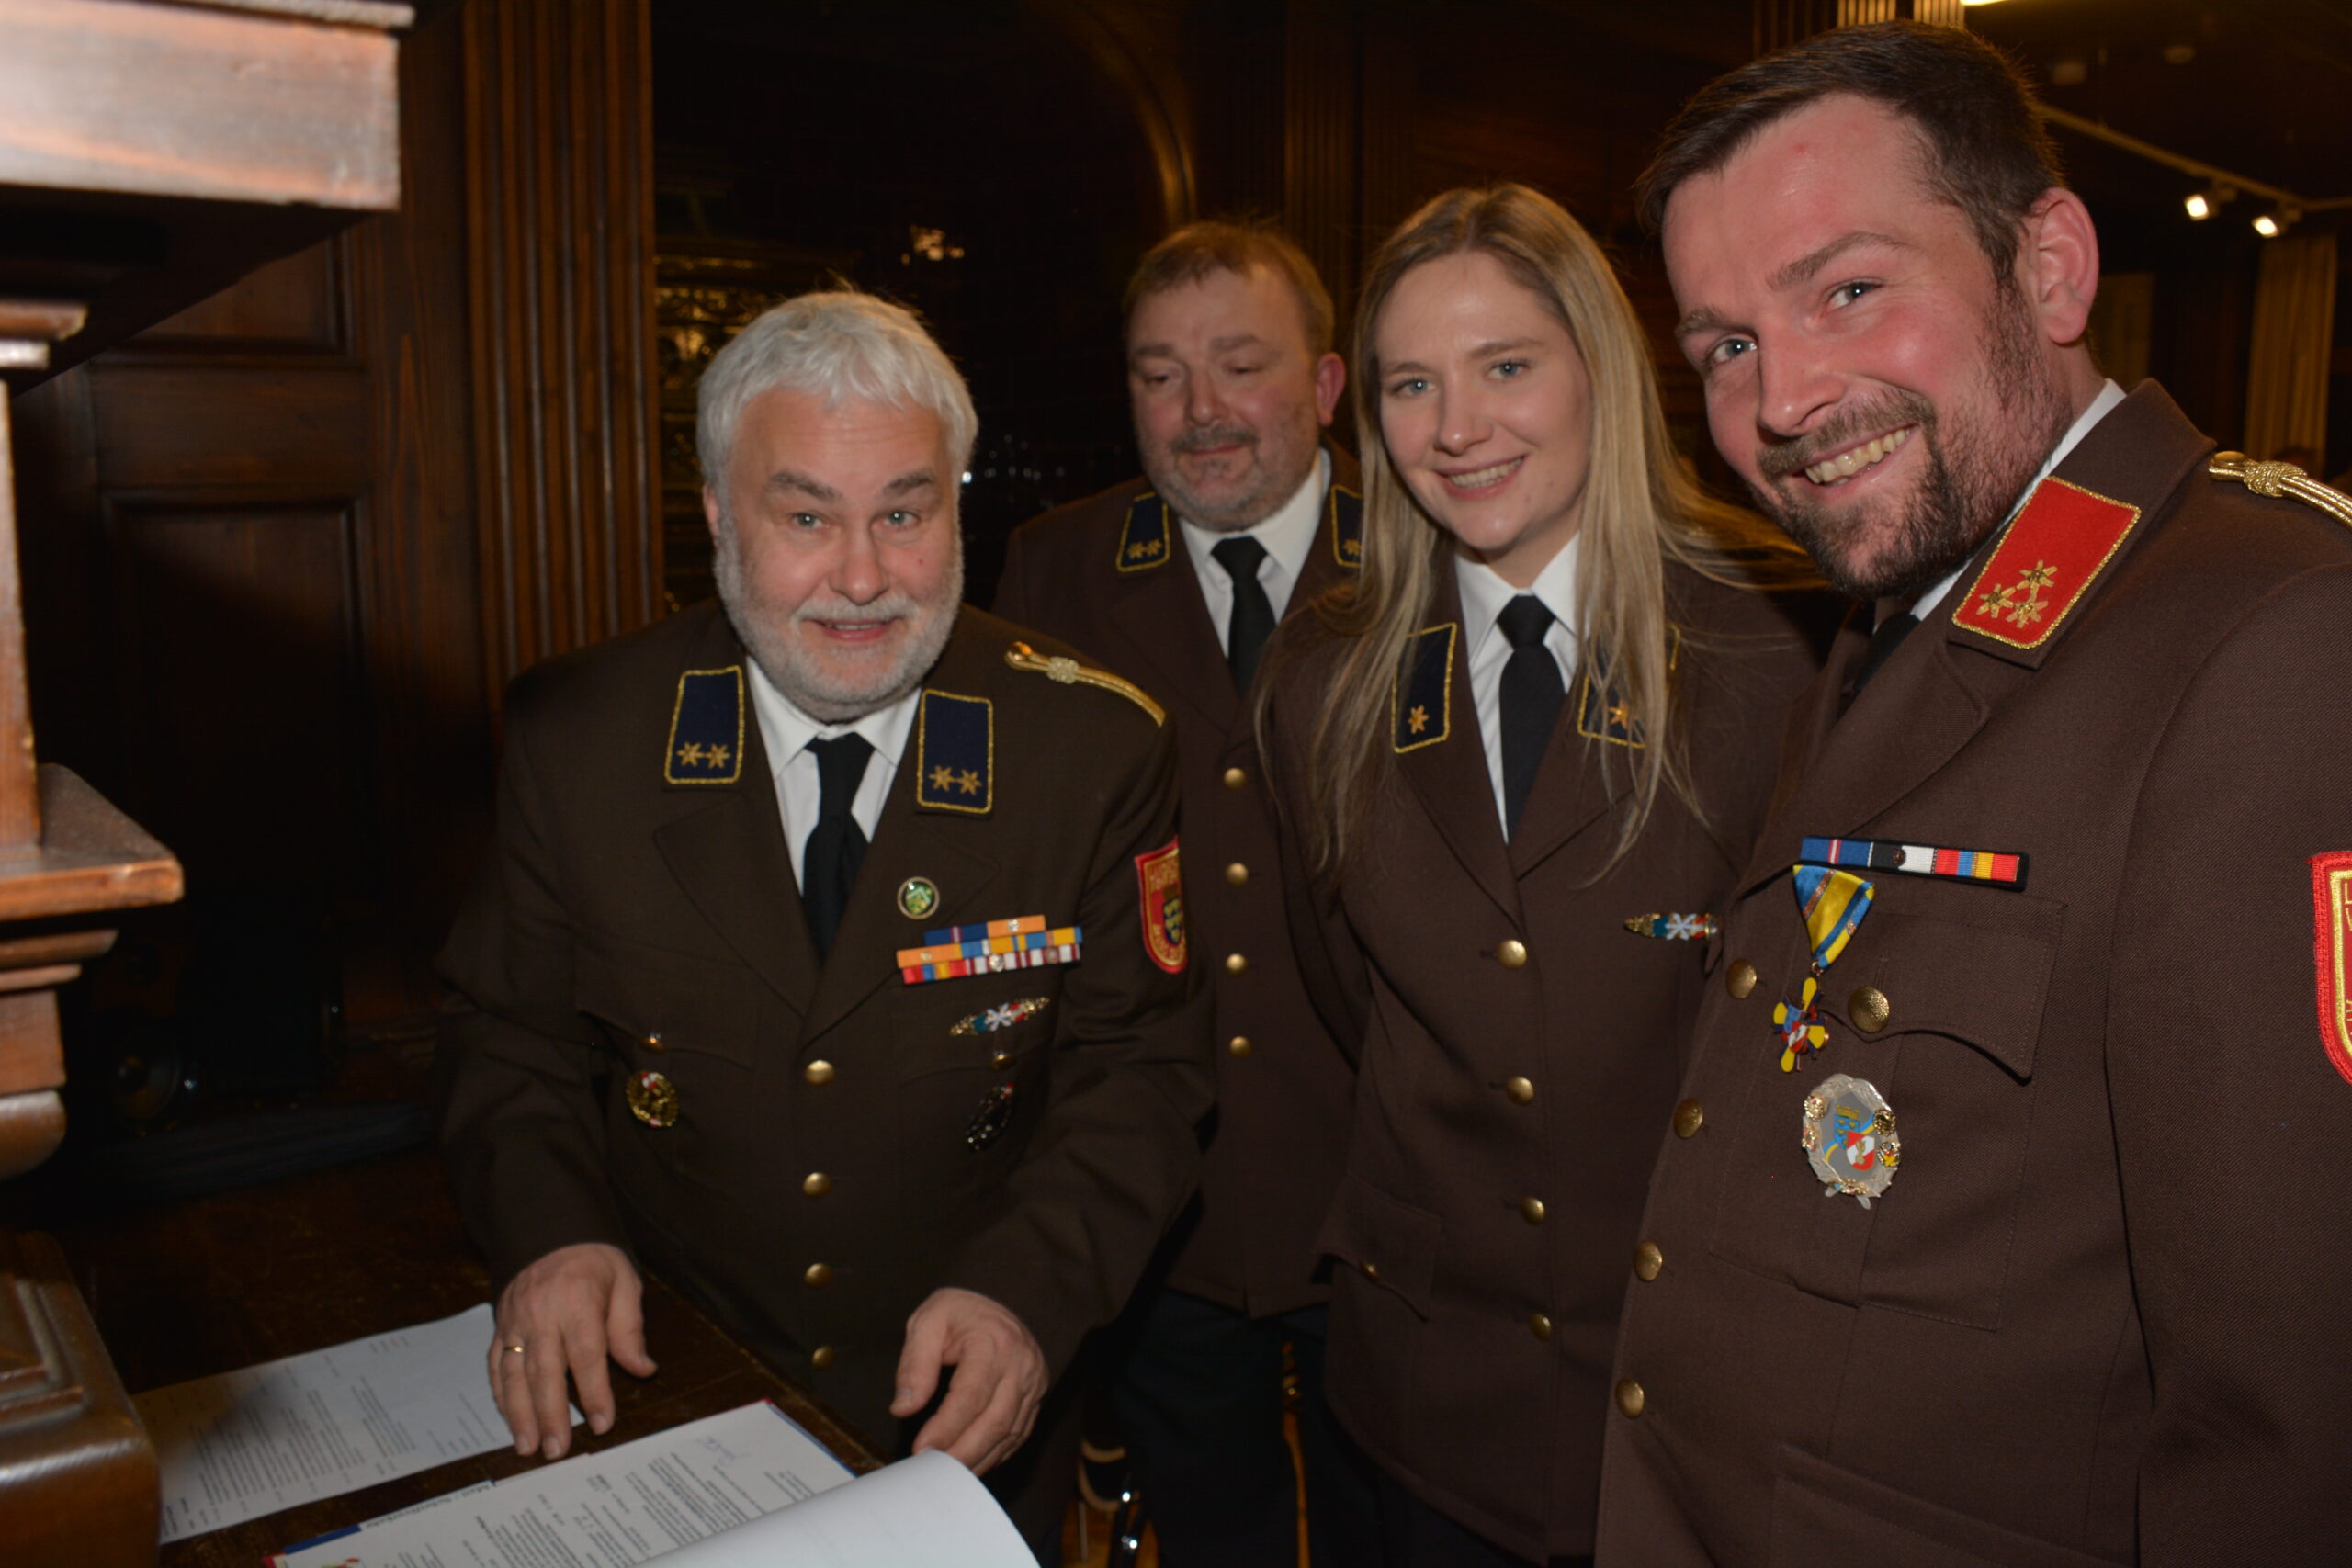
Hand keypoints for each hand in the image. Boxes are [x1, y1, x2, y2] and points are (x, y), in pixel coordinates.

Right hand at [490, 1241, 657, 1458]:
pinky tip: (510, 1420)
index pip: (586, 1354)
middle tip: (558, 1450)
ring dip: (520, 1414)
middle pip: (545, 1371)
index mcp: (577, 1301)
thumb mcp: (624, 1282)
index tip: (603, 1423)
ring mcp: (515, 1322)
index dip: (594, 1391)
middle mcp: (541, 1314)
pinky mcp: (499, 1327)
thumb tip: (643, 1369)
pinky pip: (496, 1366)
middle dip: (551, 1414)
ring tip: (528, 1446)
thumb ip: (629, 1329)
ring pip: (514, 1374)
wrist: (549, 1233)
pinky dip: (501, 1396)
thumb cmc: (594, 1262)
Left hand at [889, 1287, 1046, 1474]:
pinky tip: (970, 1462)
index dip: (946, 1427)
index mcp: (994, 1342)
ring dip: (977, 1459)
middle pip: (995, 1421)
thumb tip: (903, 1408)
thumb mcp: (928, 1323)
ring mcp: (1033, 1385)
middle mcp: (1021, 1365)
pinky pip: (1017, 1435)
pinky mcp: (1035, 1399)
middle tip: (932, 1469)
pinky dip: (993, 1454)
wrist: (1003, 1298)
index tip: (921, 1448)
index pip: (971, 1395)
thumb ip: (914, 1365)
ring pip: (1009, 1434)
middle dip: (962, 1452)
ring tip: (946, 1473)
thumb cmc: (960, 1312)